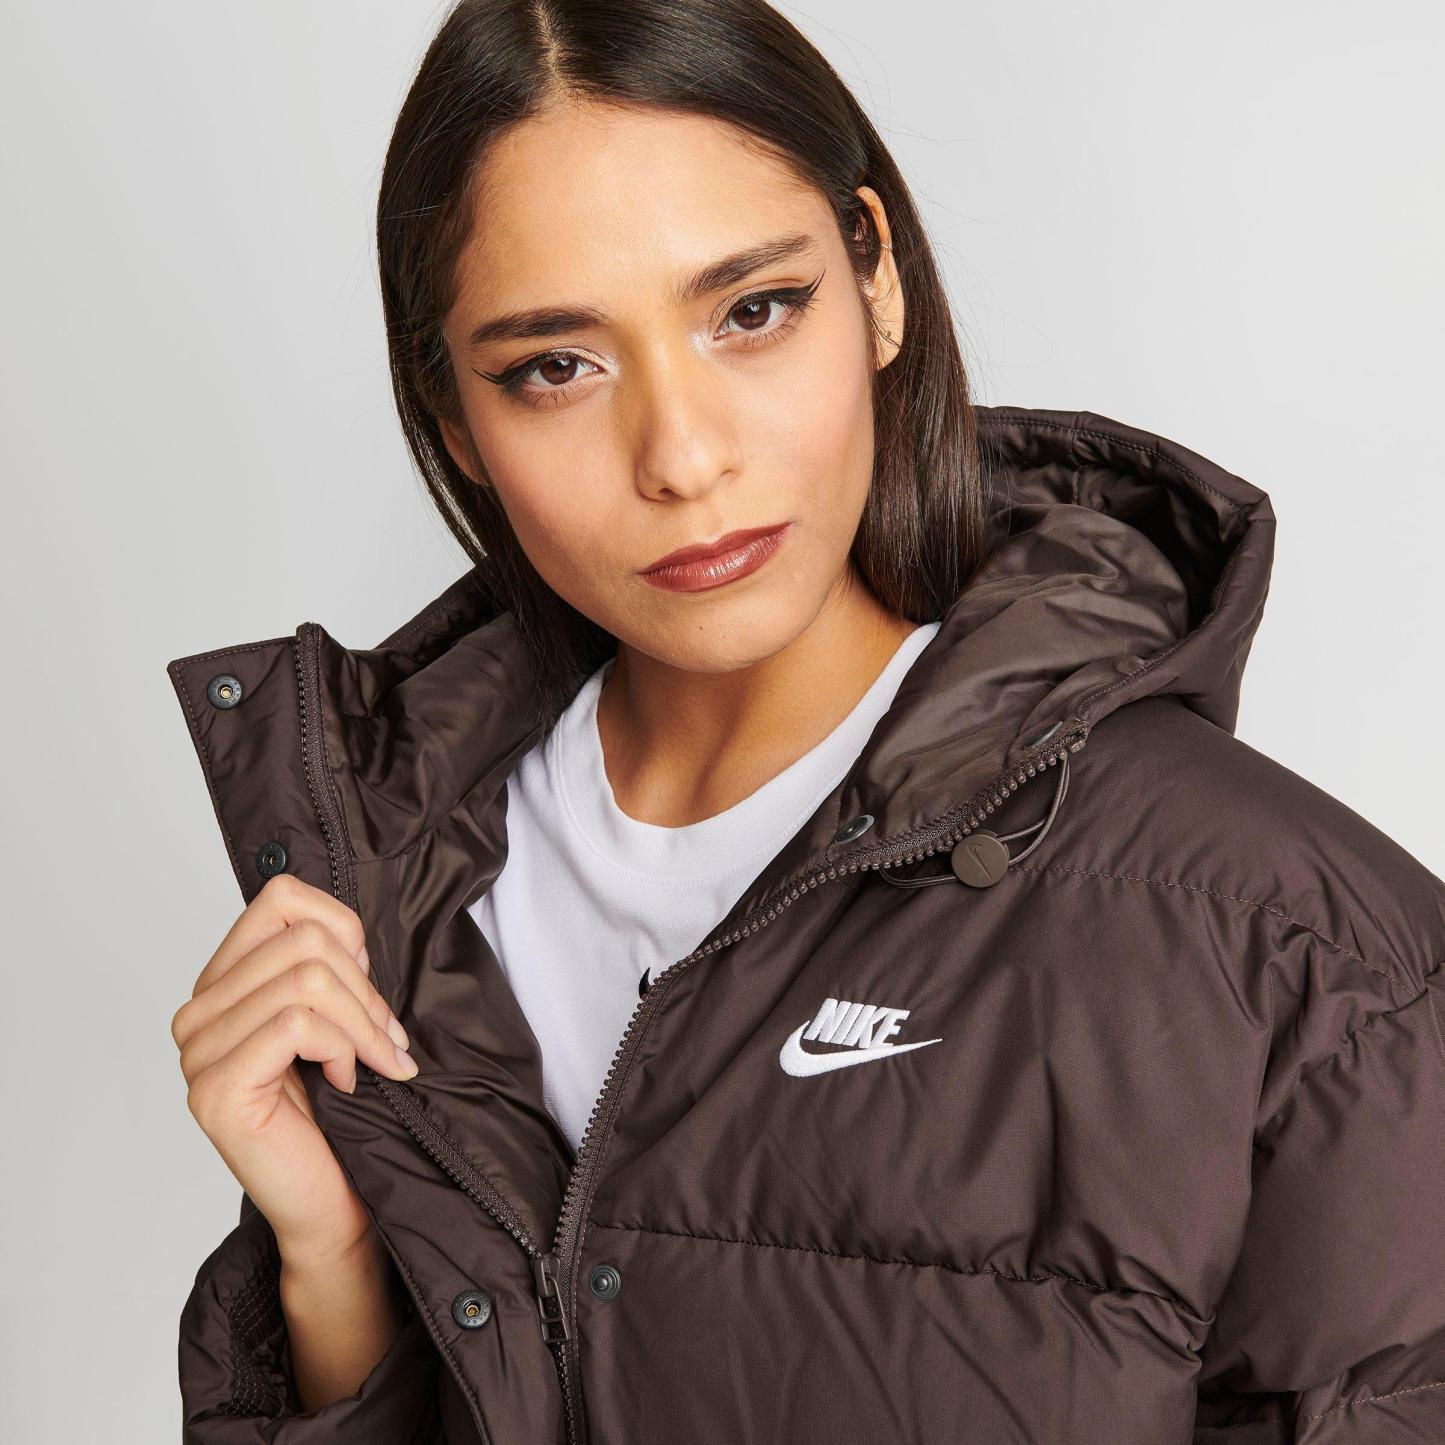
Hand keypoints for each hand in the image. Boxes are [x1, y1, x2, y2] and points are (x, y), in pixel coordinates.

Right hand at [171, 873, 420, 1264]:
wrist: (335, 1203)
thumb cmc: (340, 1112)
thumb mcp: (338, 1018)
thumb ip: (326, 965)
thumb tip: (349, 929)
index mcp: (224, 982)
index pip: (281, 897)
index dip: (343, 929)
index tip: (367, 981)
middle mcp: (199, 1012)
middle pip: (303, 939)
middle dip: (364, 988)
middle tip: (386, 1038)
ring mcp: (199, 1052)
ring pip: (306, 980)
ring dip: (362, 1023)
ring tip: (371, 1063)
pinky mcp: (216, 1089)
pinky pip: (297, 1025)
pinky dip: (342, 1048)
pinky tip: (346, 1081)